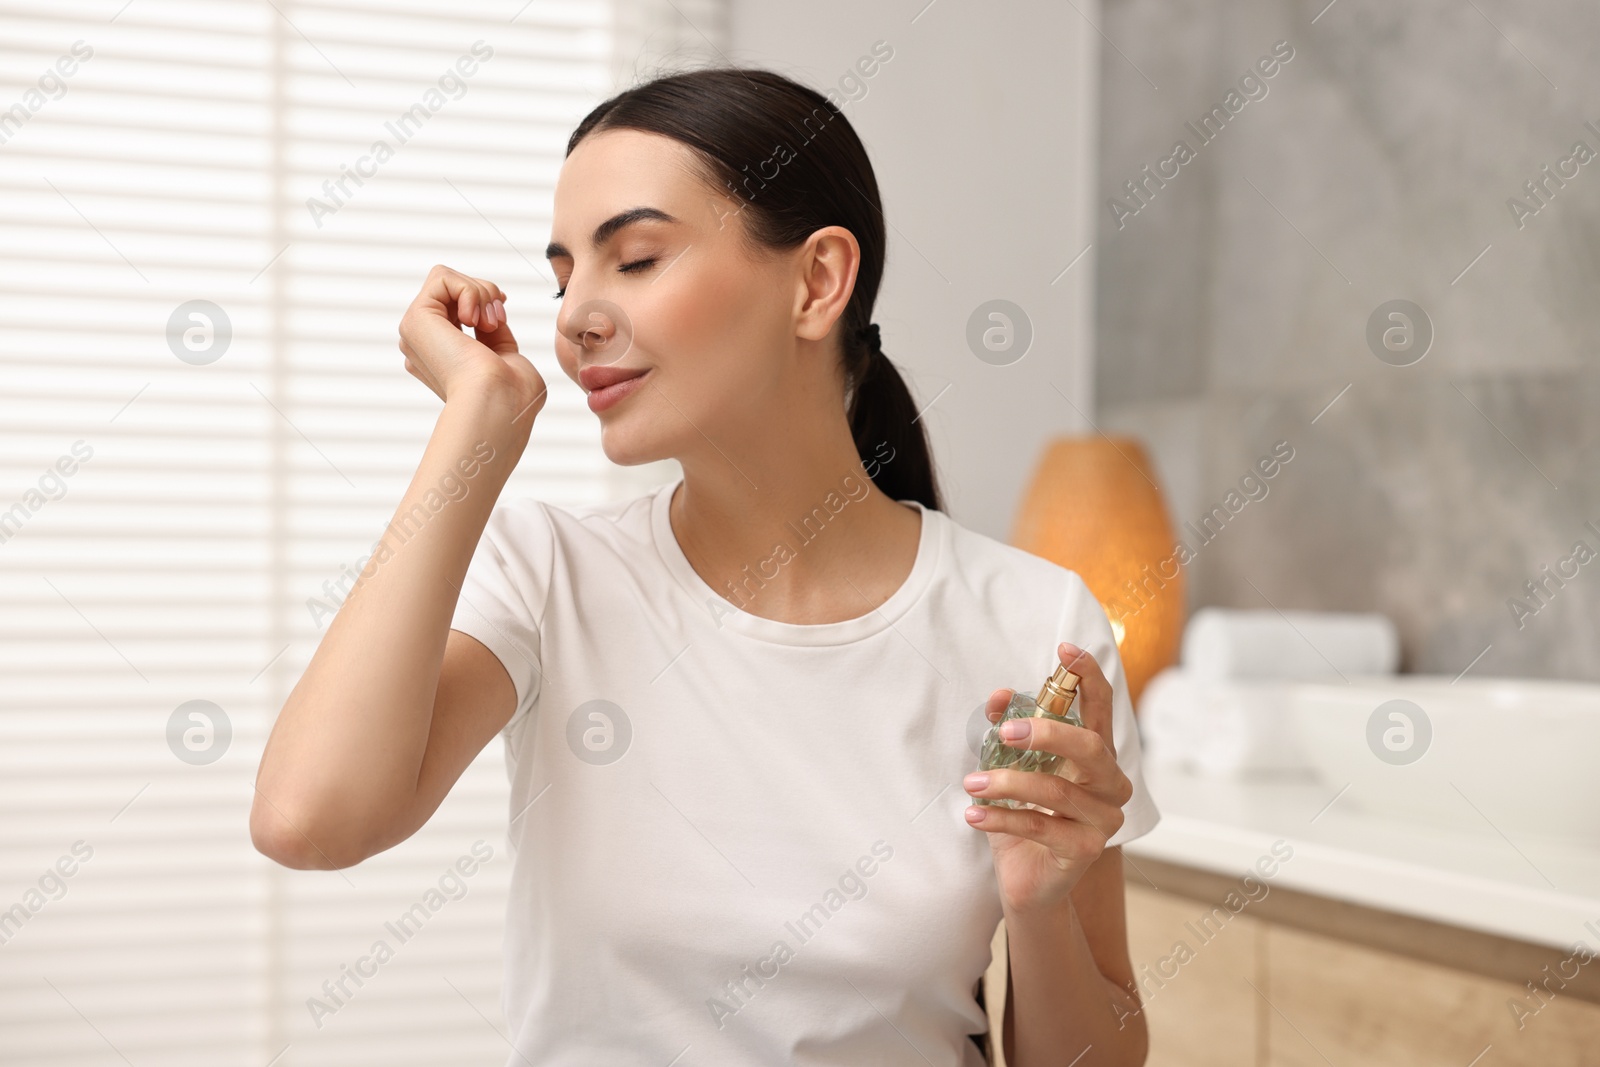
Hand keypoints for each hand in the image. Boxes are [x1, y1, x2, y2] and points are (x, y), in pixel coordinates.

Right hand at [397, 264, 546, 417]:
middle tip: (496, 321)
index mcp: (442, 359)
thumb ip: (494, 335)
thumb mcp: (506, 357)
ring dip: (479, 292)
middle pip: (450, 291)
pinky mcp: (415, 320)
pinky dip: (469, 290)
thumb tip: (489, 316)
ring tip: (487, 323)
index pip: (457, 312)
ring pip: (445, 280)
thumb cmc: (511, 395)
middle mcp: (424, 347)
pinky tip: (474, 319)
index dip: (483, 303)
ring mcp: (416, 334)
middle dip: (484, 294)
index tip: (501, 318)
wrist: (498, 404)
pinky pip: (441, 277)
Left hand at [962, 642, 1132, 915]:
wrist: (1028, 882)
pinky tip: (973, 814)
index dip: (1088, 676)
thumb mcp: (1012, 769)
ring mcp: (1103, 820)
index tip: (1065, 648)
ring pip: (1057, 791)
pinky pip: (1040, 827)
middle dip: (1047, 733)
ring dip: (1007, 783)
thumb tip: (1000, 696)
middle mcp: (1110, 785)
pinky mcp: (1085, 851)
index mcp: (1097, 757)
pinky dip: (1001, 819)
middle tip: (1005, 731)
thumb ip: (1009, 729)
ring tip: (972, 782)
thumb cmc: (1025, 819)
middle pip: (1091, 748)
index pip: (1102, 708)